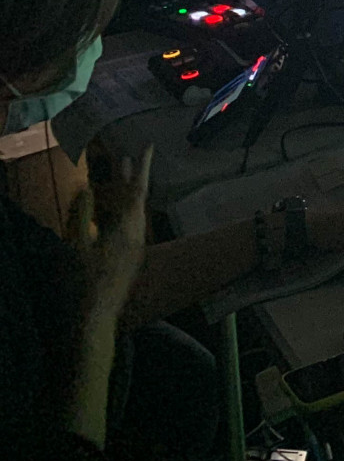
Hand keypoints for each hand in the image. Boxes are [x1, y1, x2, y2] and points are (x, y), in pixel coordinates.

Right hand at [66, 145, 152, 326]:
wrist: (98, 312)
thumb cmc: (86, 279)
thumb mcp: (79, 244)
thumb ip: (83, 215)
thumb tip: (87, 189)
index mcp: (127, 228)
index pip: (137, 191)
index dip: (142, 169)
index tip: (148, 148)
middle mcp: (137, 233)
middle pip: (137, 199)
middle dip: (132, 178)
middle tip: (126, 158)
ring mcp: (137, 244)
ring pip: (136, 211)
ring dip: (127, 194)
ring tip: (120, 177)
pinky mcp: (132, 254)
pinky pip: (132, 224)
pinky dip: (124, 210)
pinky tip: (116, 209)